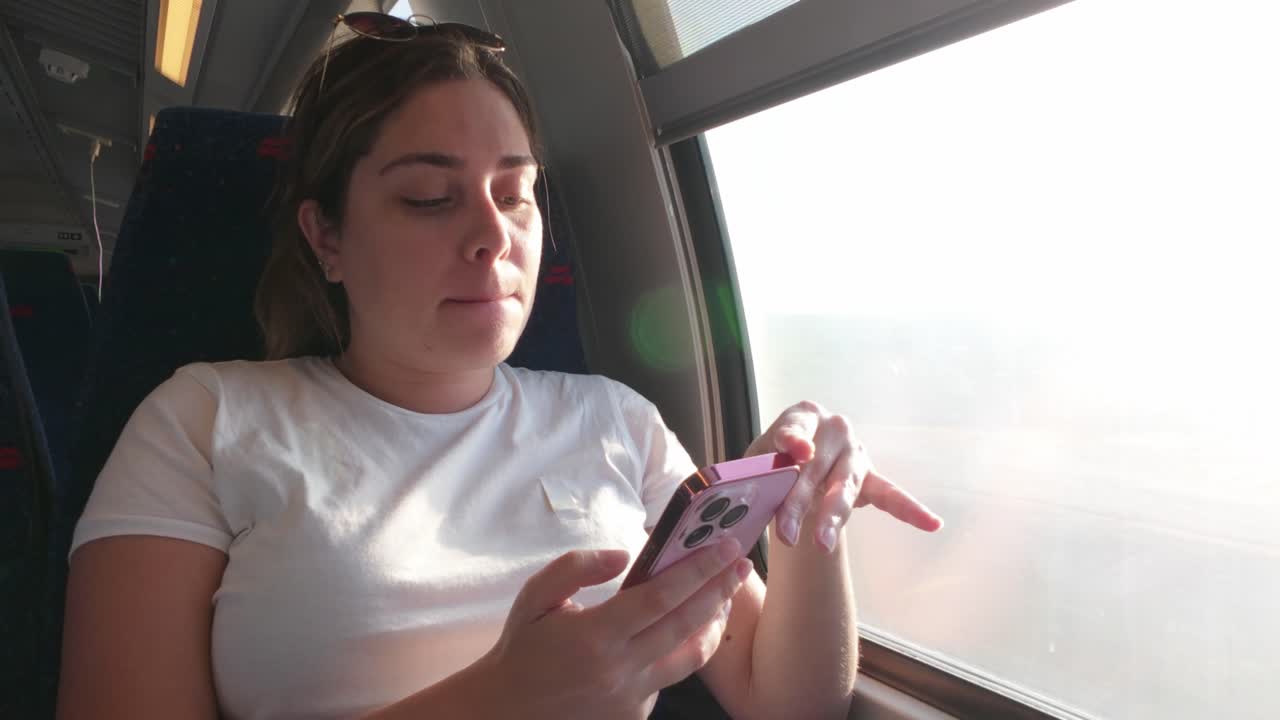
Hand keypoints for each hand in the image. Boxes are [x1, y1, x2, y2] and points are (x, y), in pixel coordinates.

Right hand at [480, 540, 752, 718]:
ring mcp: (630, 697)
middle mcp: (619, 669)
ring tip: (723, 597)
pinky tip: (681, 629)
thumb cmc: (522, 647)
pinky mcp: (634, 715)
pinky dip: (678, 651)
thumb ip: (577, 567)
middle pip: (686, 625)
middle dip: (719, 589)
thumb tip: (624, 555)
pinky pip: (667, 678)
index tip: (725, 547)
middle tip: (741, 562)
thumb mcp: (536, 596)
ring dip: (712, 623)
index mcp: (596, 635)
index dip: (699, 570)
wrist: (506, 711)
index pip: (662, 597)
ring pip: (689, 658)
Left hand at [747, 401, 943, 551]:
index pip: (795, 427)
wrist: (795, 466)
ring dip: (833, 516)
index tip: (796, 452)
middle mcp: (834, 428)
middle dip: (798, 502)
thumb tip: (741, 493)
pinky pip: (890, 494)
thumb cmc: (772, 460)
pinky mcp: (871, 476)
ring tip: (822, 545)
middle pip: (815, 467)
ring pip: (844, 487)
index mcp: (803, 415)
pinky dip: (910, 509)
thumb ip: (754, 469)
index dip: (794, 439)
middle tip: (785, 533)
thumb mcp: (756, 459)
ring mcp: (856, 453)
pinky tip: (932, 523)